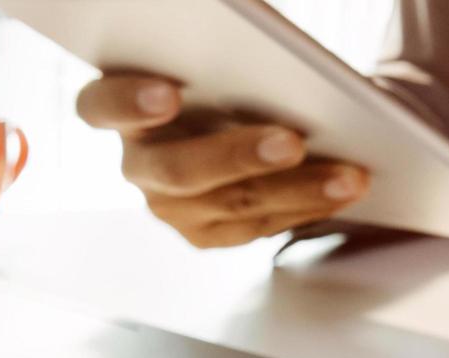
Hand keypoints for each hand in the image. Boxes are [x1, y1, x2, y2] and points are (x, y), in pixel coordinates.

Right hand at [73, 71, 368, 247]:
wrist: (246, 111)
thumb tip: (257, 35)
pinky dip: (306, 206)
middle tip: (291, 140)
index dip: (128, 102)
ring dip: (295, 188)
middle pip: (176, 169)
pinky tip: (344, 189)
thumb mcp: (217, 49)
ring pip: (230, 203)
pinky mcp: (208, 231)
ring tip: (348, 174)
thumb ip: (221, 44)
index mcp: (120, 104)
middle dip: (237, 156)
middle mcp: (139, 161)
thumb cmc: (225, 70)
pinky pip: (258, 226)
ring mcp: (171, 204)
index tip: (169, 93)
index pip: (99, 106)